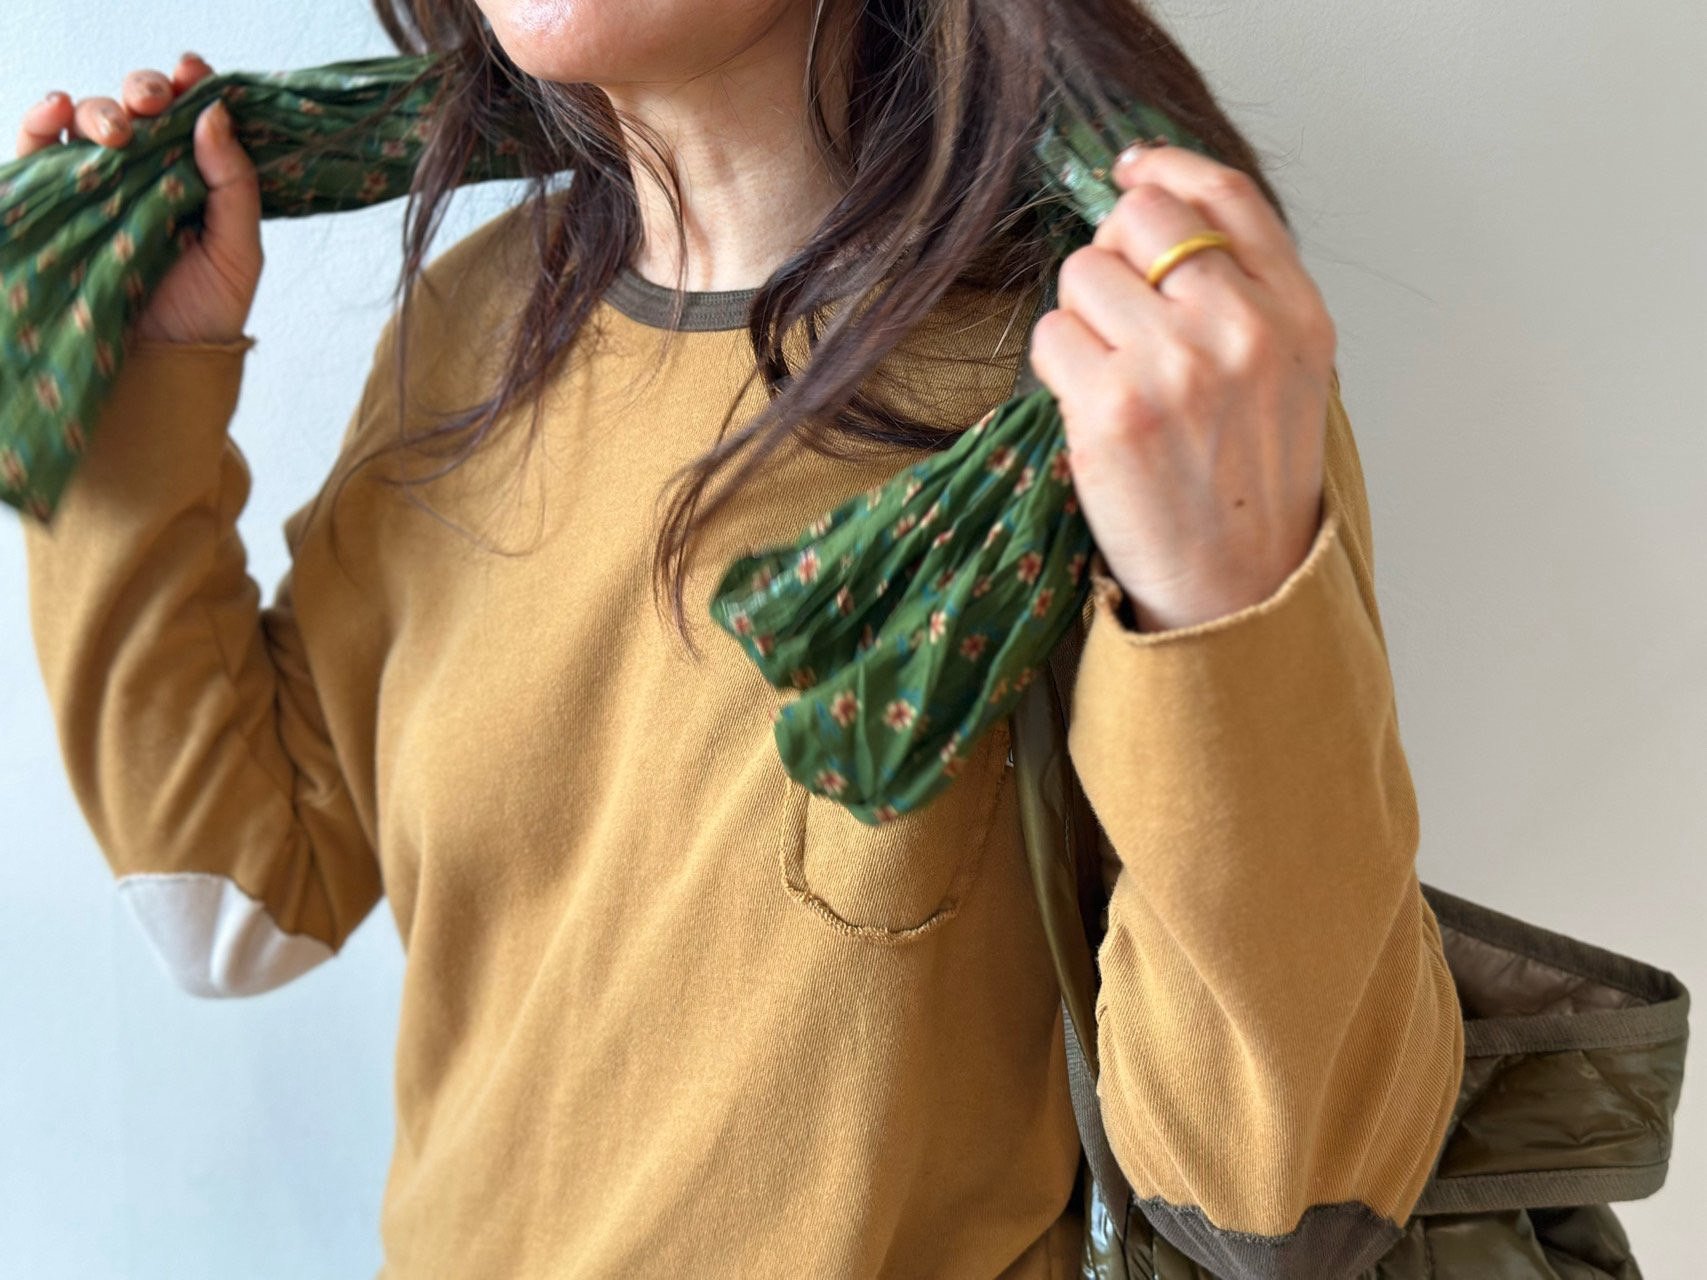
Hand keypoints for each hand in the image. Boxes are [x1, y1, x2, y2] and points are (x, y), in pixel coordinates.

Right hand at [13, 52, 263, 346]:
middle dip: (145, 92)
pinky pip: (37, 148)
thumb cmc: (206, 314)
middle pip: (138, 110)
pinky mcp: (55, 201)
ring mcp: (98, 185)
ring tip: (118, 131)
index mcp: (194, 179)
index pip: (189, 118)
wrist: (160, 366)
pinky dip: (41, 119)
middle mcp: (145, 175)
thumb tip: (213, 112)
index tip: (193, 72)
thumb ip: (235, 186)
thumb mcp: (239, 251)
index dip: (189, 87)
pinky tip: (57, 111)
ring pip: (90, 122)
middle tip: (154, 102)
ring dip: (102, 109)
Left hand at [1026, 142, 1337, 632]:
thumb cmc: (1251, 483)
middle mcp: (1242, 327)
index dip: (1164, 170)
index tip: (1130, 171)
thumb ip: (1245, 291)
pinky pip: (1051, 335)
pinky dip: (1056, 365)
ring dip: (1080, 318)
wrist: (1237, 588)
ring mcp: (1176, 365)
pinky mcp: (1113, 406)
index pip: (1223, 196)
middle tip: (1121, 322)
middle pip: (1138, 221)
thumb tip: (1152, 210)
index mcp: (1296, 313)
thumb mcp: (1287, 373)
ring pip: (1082, 273)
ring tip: (1113, 378)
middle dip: (1112, 259)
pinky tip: (1090, 408)